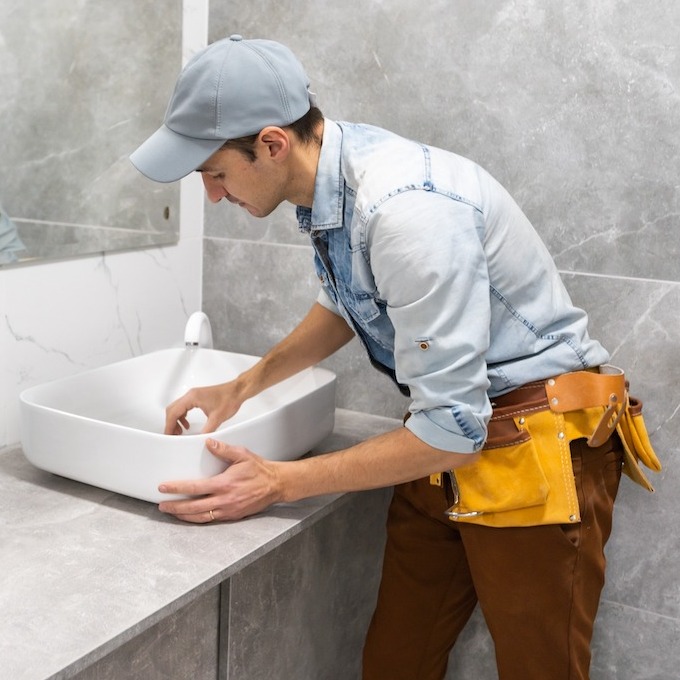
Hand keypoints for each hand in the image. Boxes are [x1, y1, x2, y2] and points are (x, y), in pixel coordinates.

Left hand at [157, 439, 283, 521]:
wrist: (276, 485)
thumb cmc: (259, 469)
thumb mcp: (242, 455)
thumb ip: (223, 449)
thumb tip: (208, 442)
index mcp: (224, 484)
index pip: (195, 488)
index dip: (177, 488)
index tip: (164, 487)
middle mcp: (224, 500)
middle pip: (193, 507)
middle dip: (175, 507)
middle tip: (162, 505)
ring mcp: (228, 510)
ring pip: (201, 517)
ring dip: (184, 516)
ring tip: (172, 513)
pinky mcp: (233, 516)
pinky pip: (211, 520)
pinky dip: (198, 519)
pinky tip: (190, 517)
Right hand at [164, 381, 243, 434]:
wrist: (238, 391)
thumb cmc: (229, 398)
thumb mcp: (217, 418)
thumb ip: (207, 430)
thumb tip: (199, 439)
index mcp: (192, 397)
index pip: (174, 412)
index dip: (169, 425)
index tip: (168, 435)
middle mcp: (191, 395)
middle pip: (172, 409)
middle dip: (171, 423)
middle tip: (172, 435)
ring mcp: (194, 395)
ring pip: (178, 408)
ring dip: (176, 420)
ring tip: (180, 432)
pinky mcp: (198, 397)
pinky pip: (185, 407)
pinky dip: (183, 416)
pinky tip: (187, 424)